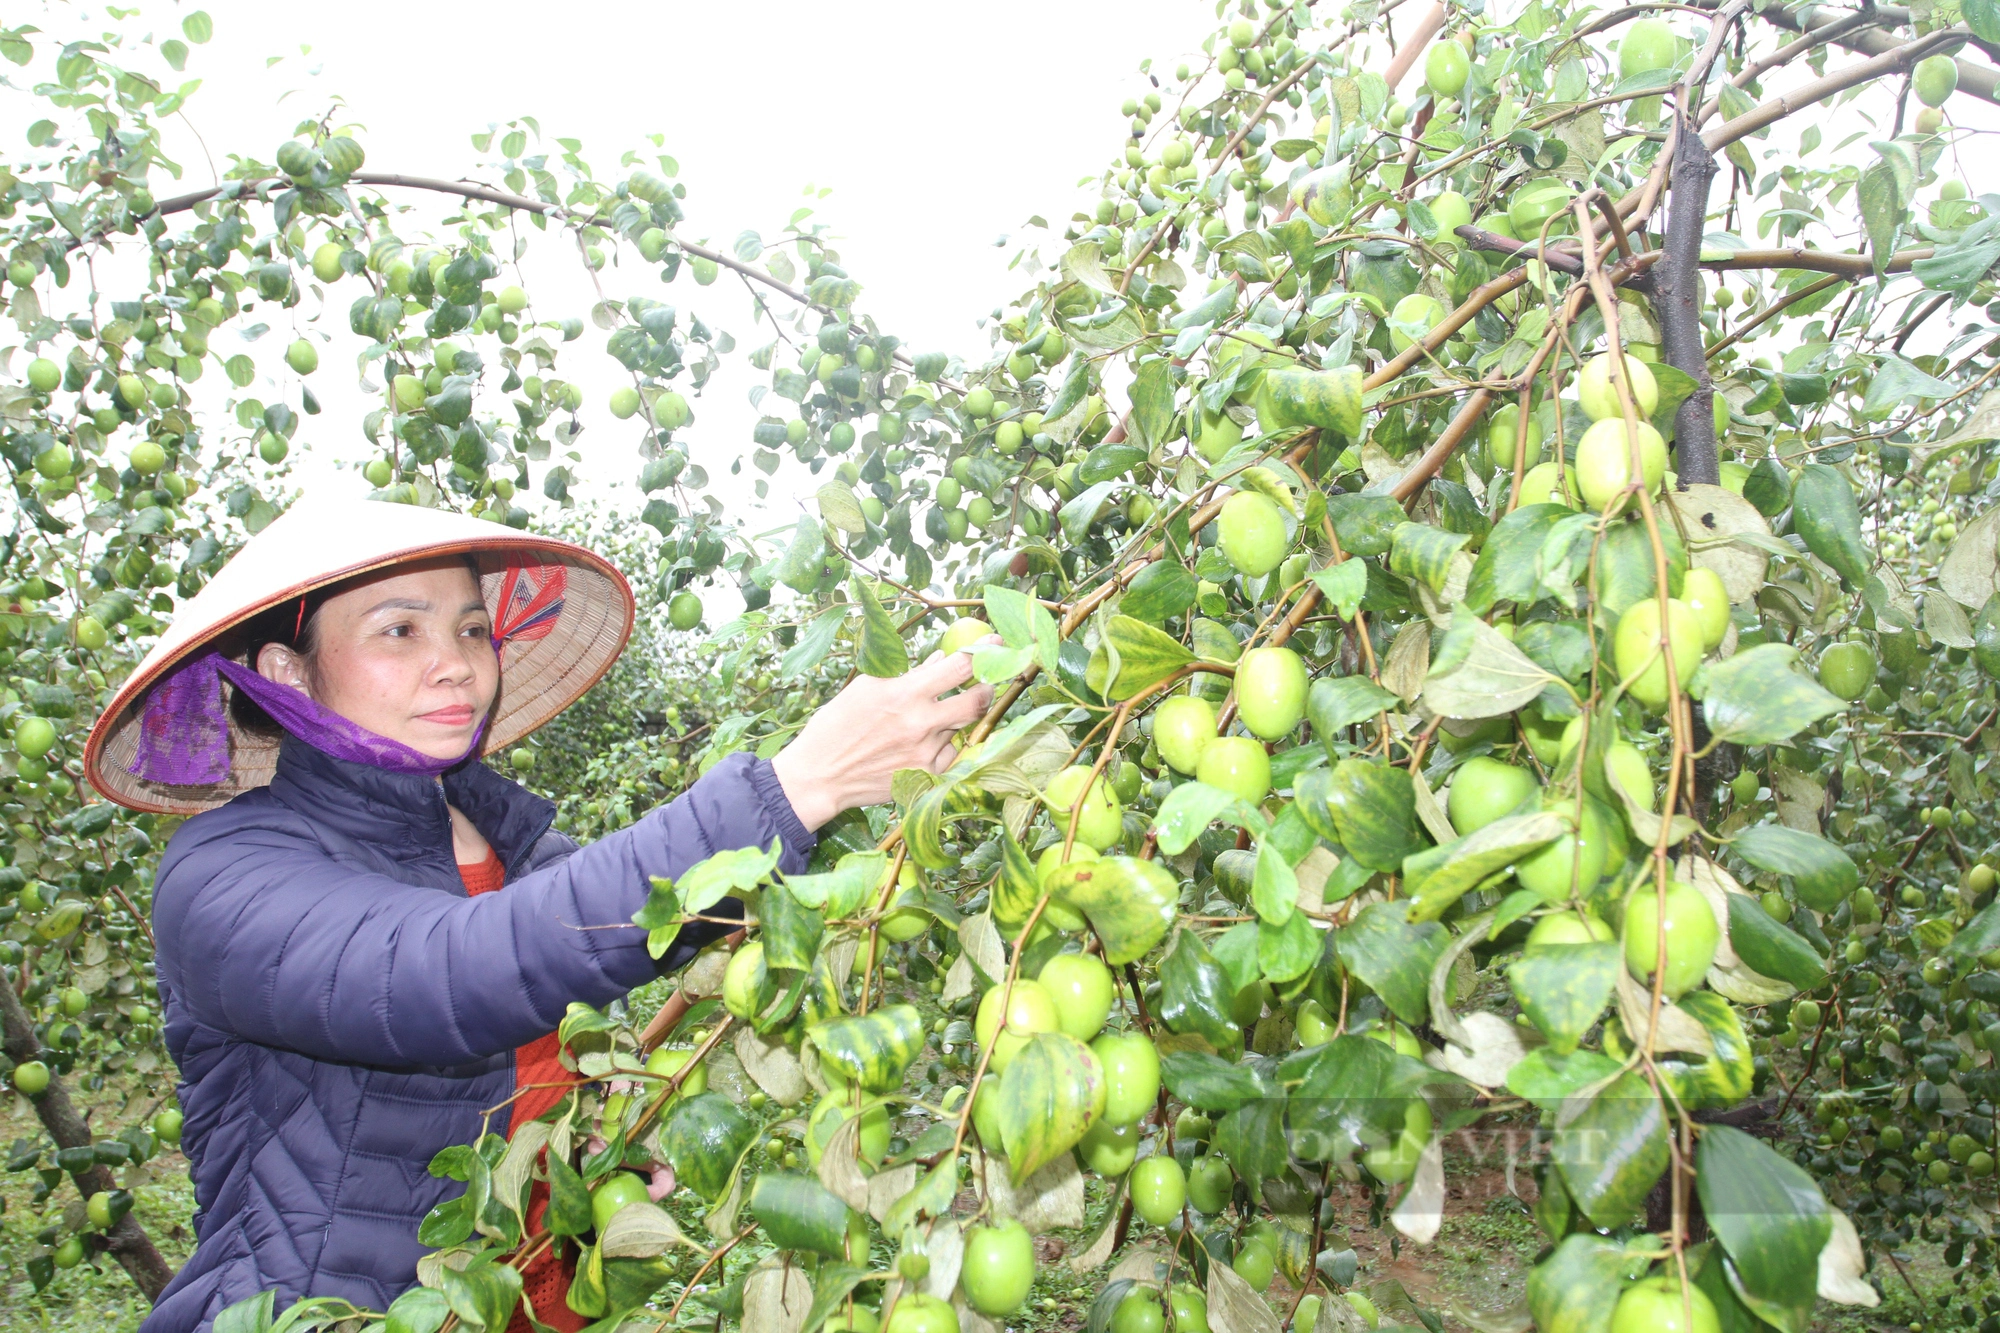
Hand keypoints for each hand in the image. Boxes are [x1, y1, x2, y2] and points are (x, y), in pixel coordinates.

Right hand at [771, 647, 996, 830]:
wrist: (820, 776)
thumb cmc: (836, 725)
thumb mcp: (867, 689)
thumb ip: (909, 674)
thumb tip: (941, 660)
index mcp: (904, 694)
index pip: (959, 666)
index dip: (984, 651)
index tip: (997, 641)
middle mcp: (921, 723)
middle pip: (976, 701)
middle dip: (985, 688)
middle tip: (984, 682)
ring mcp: (926, 753)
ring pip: (961, 728)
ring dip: (955, 718)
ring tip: (928, 717)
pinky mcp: (926, 776)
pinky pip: (950, 754)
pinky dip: (943, 744)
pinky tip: (921, 744)